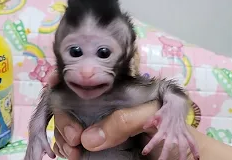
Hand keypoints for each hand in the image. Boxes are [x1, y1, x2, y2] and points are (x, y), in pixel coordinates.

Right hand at [48, 71, 192, 159]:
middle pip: (70, 105)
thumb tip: (89, 138)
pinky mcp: (95, 146)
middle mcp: (102, 109)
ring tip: (72, 152)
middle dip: (64, 119)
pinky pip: (71, 144)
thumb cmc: (172, 130)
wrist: (179, 153)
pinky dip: (64, 147)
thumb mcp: (153, 117)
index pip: (87, 82)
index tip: (52, 83)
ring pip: (67, 126)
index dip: (66, 79)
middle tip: (74, 140)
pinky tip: (68, 154)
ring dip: (61, 137)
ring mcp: (97, 128)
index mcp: (116, 95)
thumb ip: (126, 120)